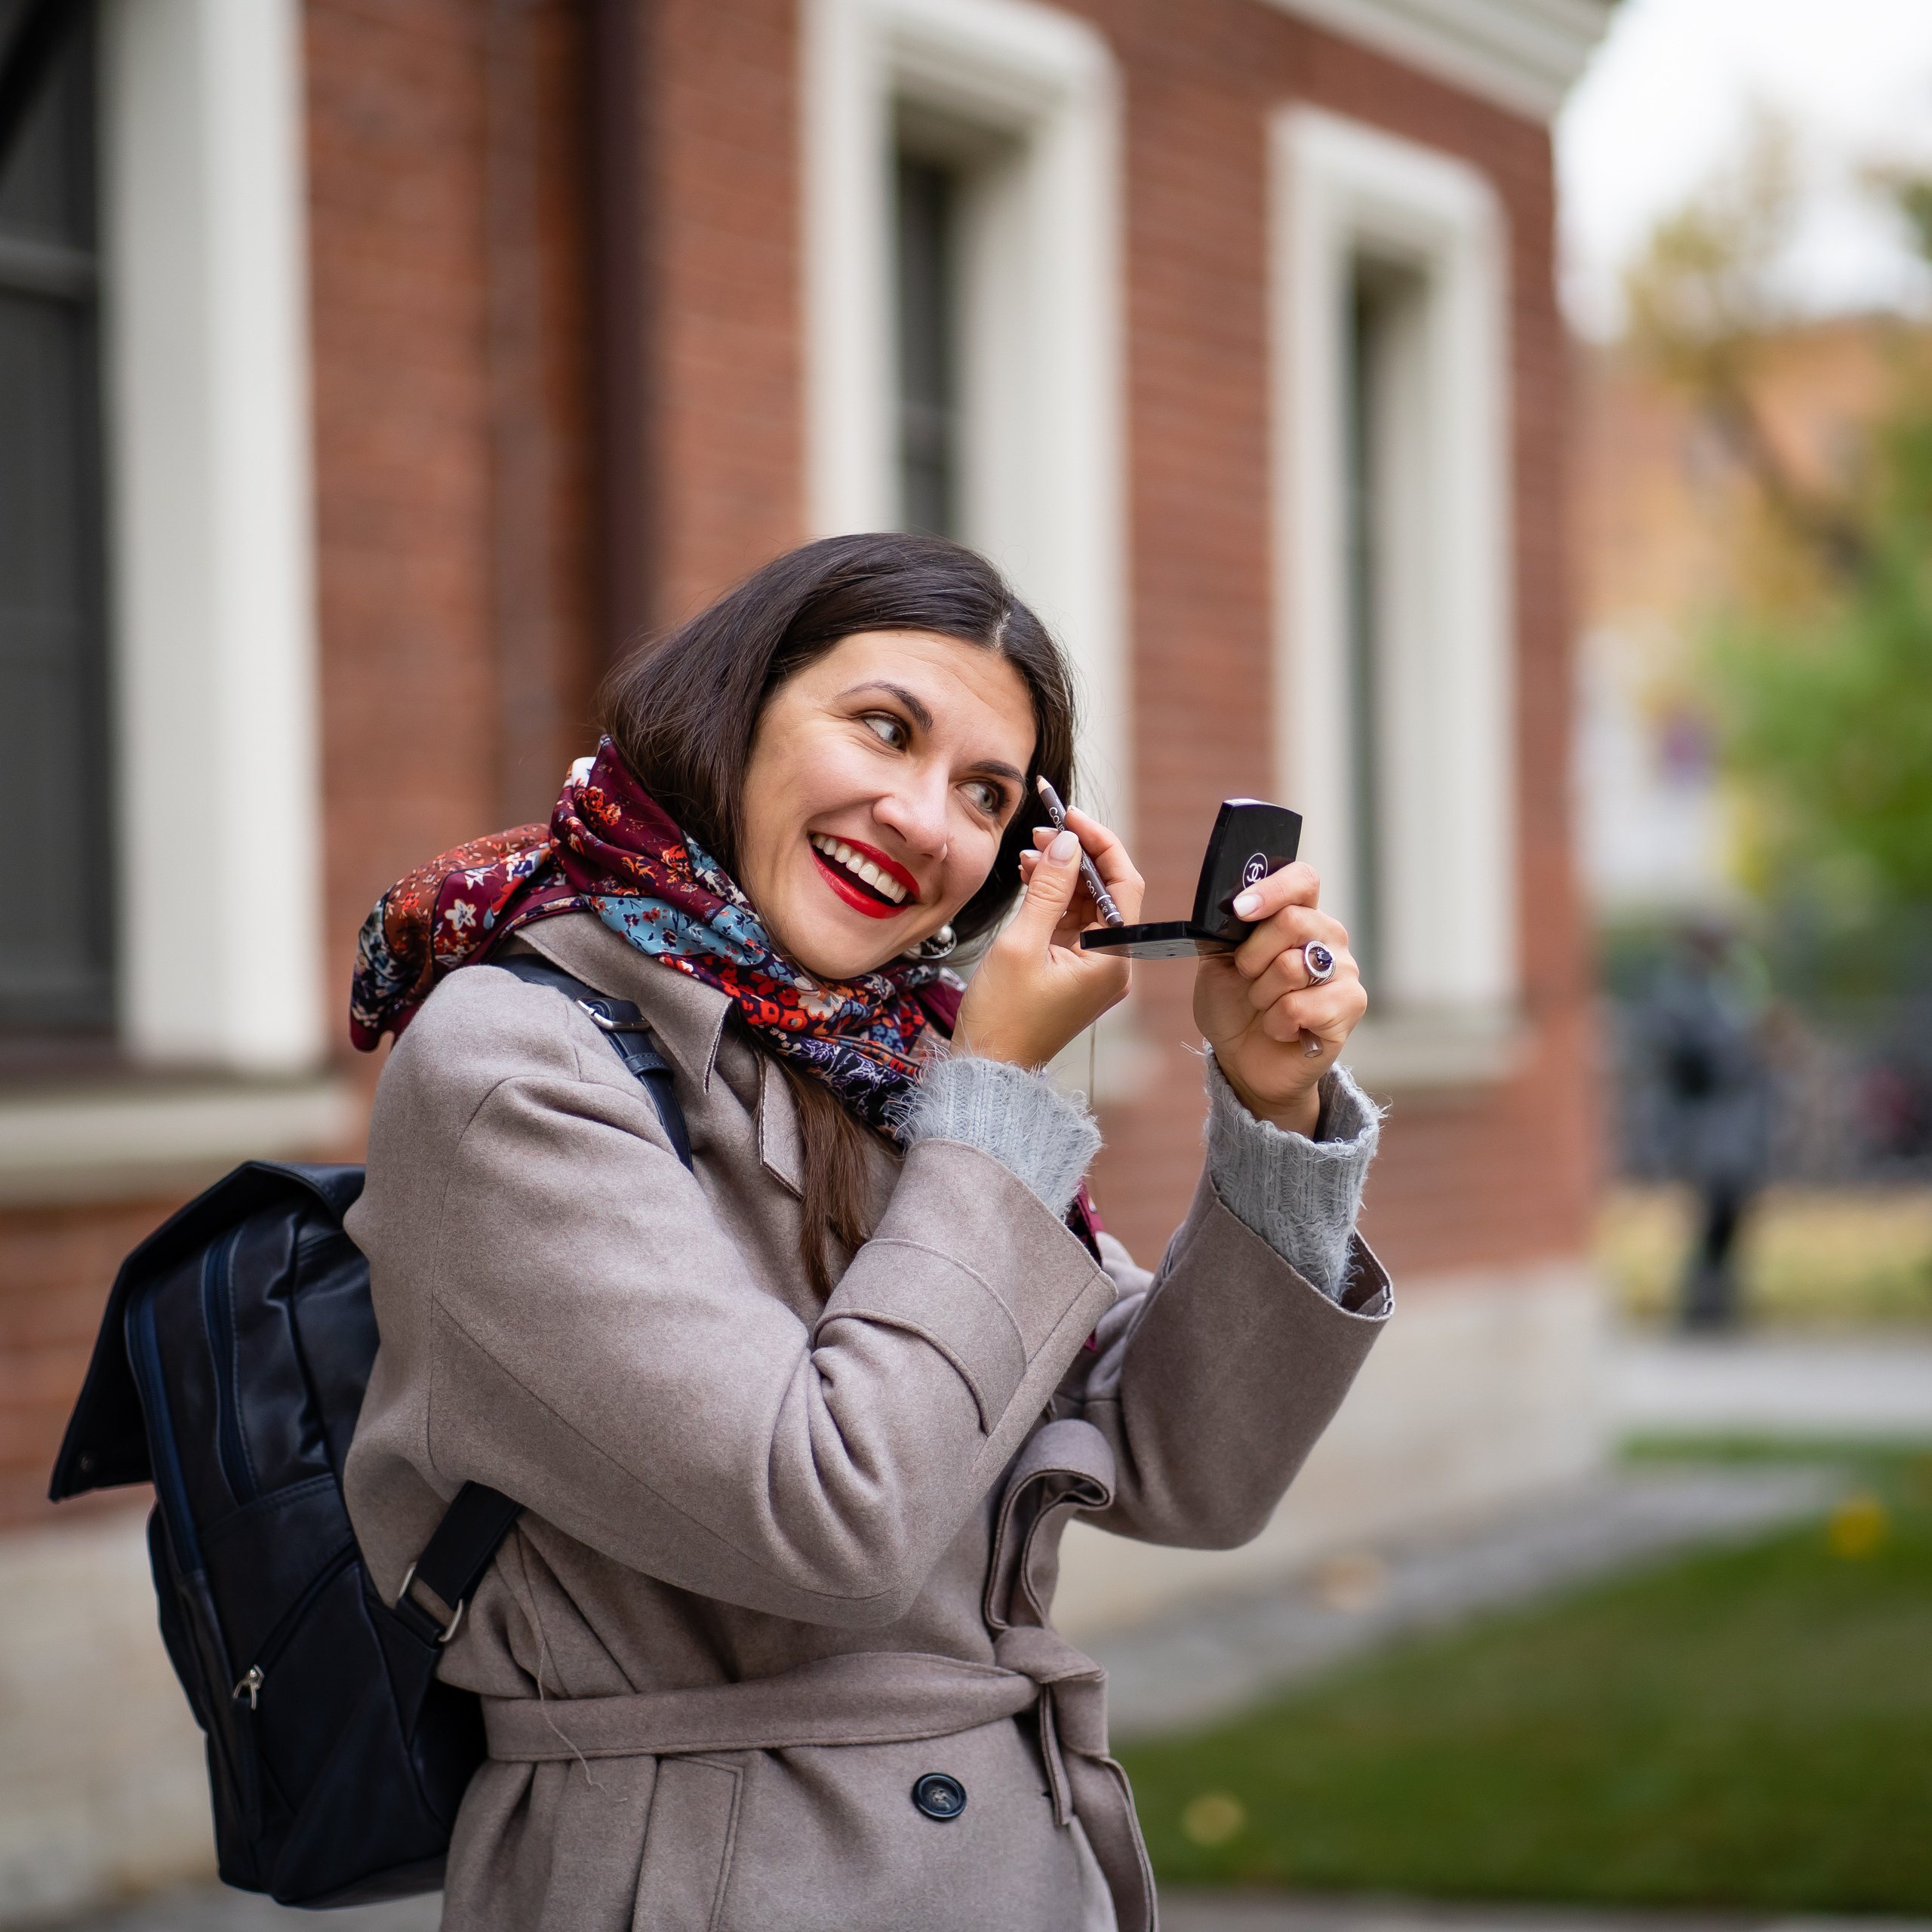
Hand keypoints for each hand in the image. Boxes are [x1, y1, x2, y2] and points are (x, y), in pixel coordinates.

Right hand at [954, 806, 1144, 1067]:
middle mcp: (1113, 963)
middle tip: (1043, 829)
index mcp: (1113, 961)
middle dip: (1077, 855)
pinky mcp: (1073, 969)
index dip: (1100, 843)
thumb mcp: (1021, 945)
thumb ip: (1047, 890)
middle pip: (1107, 890)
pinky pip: (1071, 920)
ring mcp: (1093, 967)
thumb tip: (1065, 843)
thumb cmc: (1002, 1017)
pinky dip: (1053, 896)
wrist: (989, 1068)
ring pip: (1087, 902)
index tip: (1070, 816)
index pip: (1123, 884)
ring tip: (1029, 851)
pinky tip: (1030, 876)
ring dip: (1061, 873)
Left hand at [1193, 862, 1364, 1136]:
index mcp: (1299, 915)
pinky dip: (1277, 1022)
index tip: (1241, 910)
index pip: (1301, 879)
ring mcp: (1344, 970)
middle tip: (1247, 978)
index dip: (1272, 889)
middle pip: (1292, 921)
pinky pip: (1300, 1006)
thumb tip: (1229, 906)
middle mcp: (1328, 937)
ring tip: (1266, 1007)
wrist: (1243, 1059)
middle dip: (1252, 956)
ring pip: (1292, 966)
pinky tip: (1283, 1029)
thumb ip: (1224, 929)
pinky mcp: (1350, 1006)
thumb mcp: (1215, 961)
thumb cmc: (1233, 1005)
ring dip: (1262, 994)